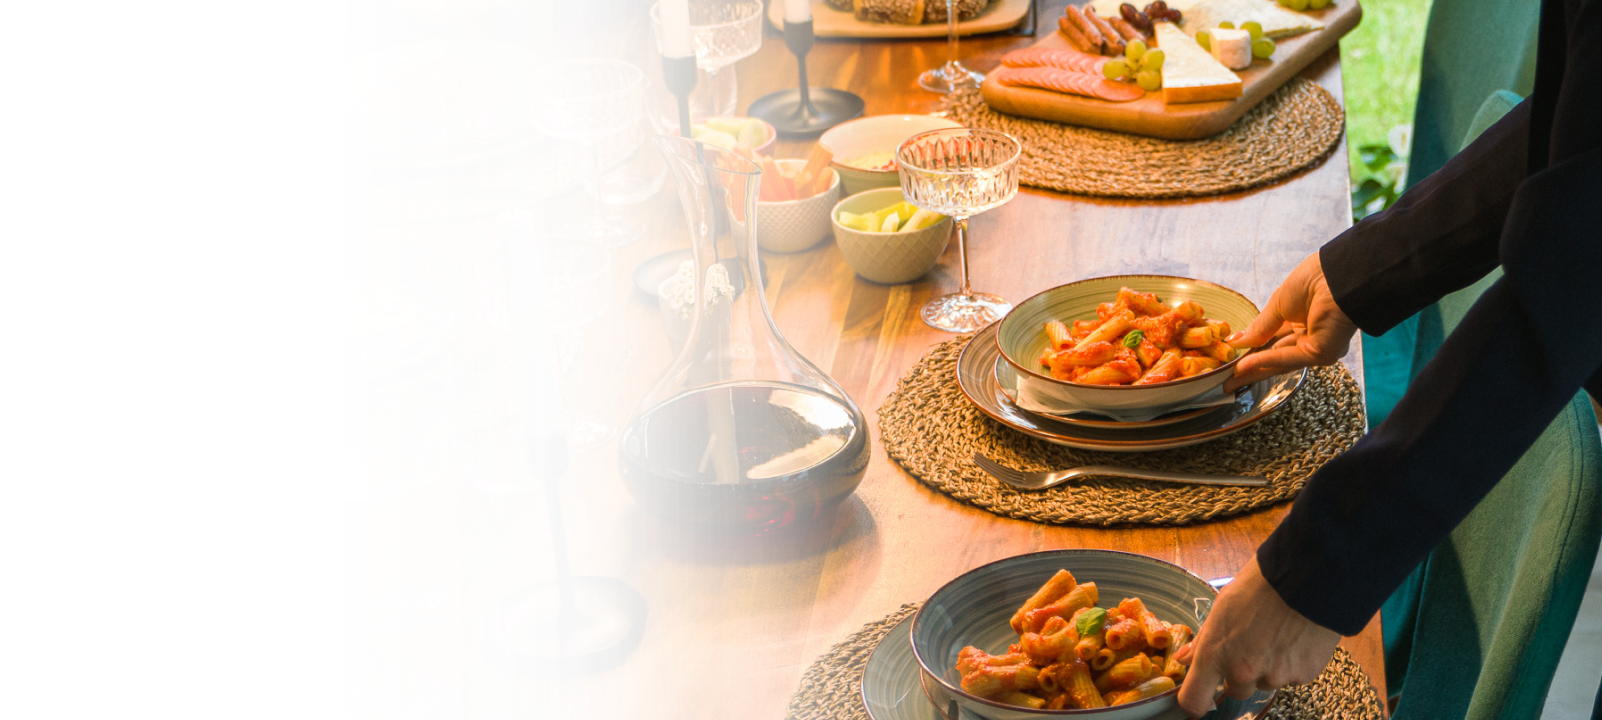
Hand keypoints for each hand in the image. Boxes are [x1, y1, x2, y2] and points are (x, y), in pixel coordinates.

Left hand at [1175, 556, 1340, 716]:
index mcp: (1215, 653)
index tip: (1197, 699)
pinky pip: (1291, 678)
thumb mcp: (1221, 607)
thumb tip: (1185, 659)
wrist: (1307, 579)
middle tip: (1249, 644)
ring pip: (1264, 683)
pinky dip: (1291, 664)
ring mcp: (1274, 676)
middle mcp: (1242, 672)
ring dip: (1266, 668)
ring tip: (1276, 635)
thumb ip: (1204, 639)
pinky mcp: (1302, 676)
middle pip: (1234, 691)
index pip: (1194, 700)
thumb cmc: (1259, 586)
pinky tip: (1294, 638)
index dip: (1194, 704)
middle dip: (1238, 674)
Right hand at [1223, 252, 1357, 391]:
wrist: (1337, 276)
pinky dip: (1265, 361)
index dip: (1249, 348)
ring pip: (1278, 361)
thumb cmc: (1313, 281)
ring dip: (1253, 371)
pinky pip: (1287, 358)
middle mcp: (1308, 336)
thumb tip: (1236, 341)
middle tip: (1225, 379)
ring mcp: (1315, 347)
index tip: (1229, 356)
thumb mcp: (1277, 304)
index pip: (1271, 340)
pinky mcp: (1320, 353)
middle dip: (1249, 368)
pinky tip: (1243, 366)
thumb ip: (1259, 327)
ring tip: (1229, 380)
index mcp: (1299, 321)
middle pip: (1273, 356)